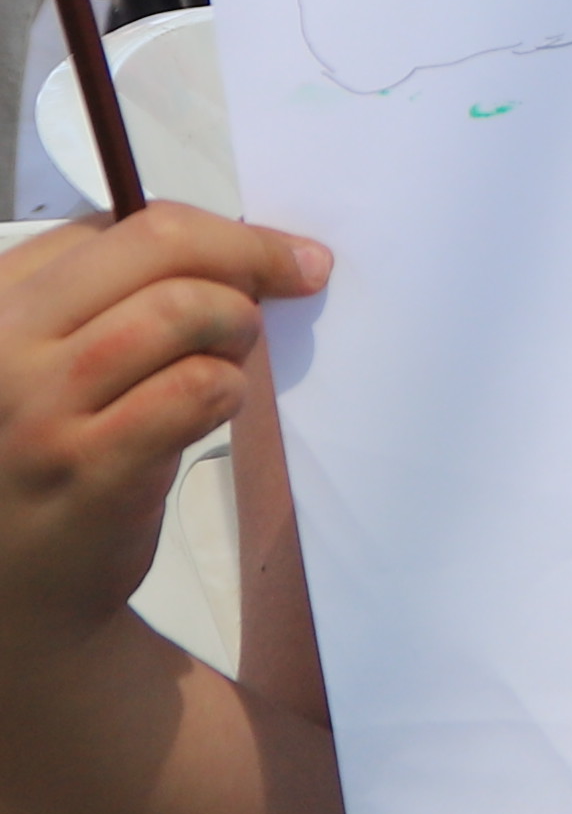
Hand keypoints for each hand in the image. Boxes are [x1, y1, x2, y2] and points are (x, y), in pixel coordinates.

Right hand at [0, 207, 323, 634]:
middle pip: (156, 244)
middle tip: (301, 275)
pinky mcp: (86, 467)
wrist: (10, 589)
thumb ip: (105, 295)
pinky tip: (213, 411)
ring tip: (232, 361)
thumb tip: (237, 243)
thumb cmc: (41, 452)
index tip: (268, 249)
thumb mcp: (39, 358)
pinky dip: (229, 389)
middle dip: (248, 254)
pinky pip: (197, 388)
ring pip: (184, 311)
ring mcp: (34, 408)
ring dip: (238, 328)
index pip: (114, 224)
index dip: (208, 232)